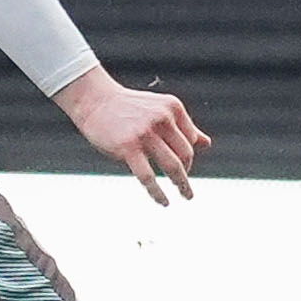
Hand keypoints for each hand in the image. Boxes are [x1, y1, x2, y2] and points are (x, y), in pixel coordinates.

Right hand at [59, 66, 206, 205]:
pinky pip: (148, 176)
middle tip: (185, 187)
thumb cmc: (127, 107)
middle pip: (185, 154)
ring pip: (172, 166)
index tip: (183, 167)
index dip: (189, 156)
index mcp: (172, 107)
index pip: (191, 139)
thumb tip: (206, 144)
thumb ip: (183, 127)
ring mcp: (145, 133)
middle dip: (186, 172)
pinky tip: (163, 201)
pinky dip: (157, 192)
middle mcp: (162, 118)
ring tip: (186, 196)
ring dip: (182, 184)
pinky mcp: (128, 147)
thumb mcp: (160, 110)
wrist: (94, 99)